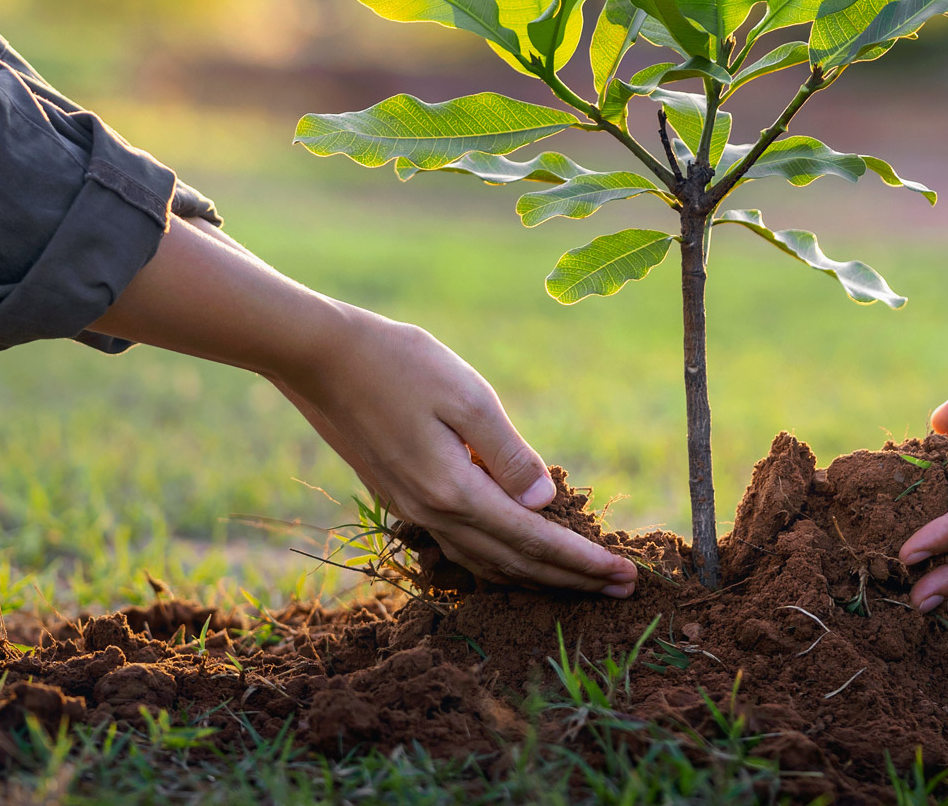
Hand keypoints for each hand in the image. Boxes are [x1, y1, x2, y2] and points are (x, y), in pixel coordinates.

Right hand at [94, 219, 636, 596]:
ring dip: (535, 576)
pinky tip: (512, 554)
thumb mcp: (467, 396)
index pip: (535, 541)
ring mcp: (413, 511)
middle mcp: (434, 514)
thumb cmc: (399, 364)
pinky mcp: (400, 498)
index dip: (583, 563)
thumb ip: (509, 454)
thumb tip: (545, 501)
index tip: (626, 578)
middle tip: (621, 589)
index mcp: (456, 491)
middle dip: (571, 580)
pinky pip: (460, 548)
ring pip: (485, 563)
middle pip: (514, 564)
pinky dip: (496, 560)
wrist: (320, 358)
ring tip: (578, 580)